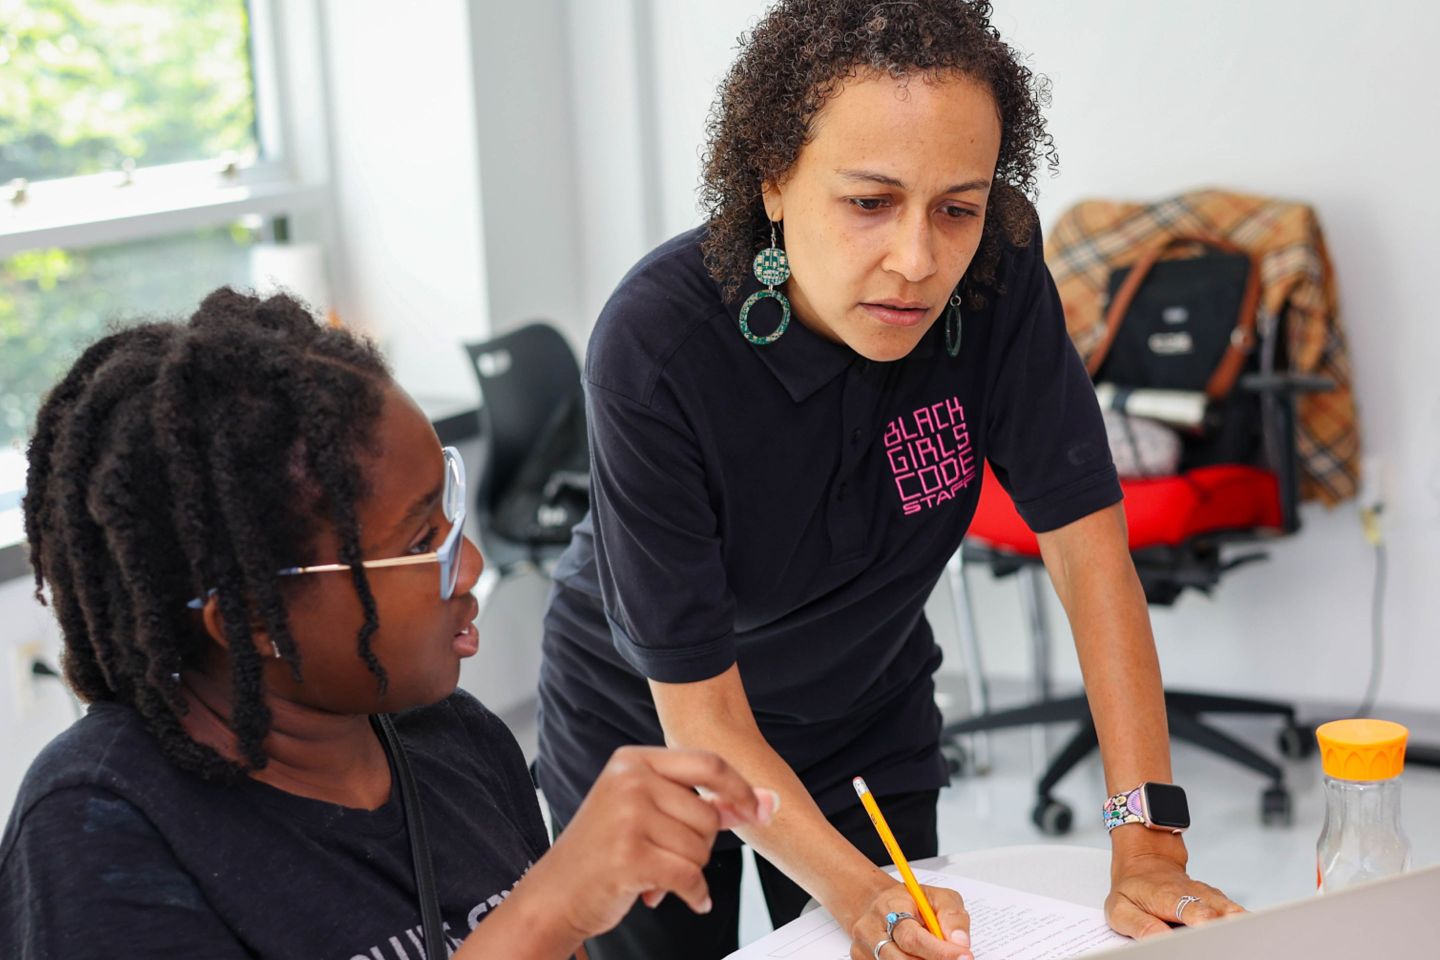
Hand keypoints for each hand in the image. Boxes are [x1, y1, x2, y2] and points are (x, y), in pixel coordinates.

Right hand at [538, 746, 776, 941]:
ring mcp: (627, 817)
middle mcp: (629, 781)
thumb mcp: (648, 812)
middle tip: (668, 855)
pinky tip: (681, 897)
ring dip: (690, 870)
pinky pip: (689, 877)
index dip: (739, 788)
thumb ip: (704, 802)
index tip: (756, 810)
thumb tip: (765, 802)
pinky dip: (694, 895)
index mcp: (633, 760)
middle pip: (708, 813)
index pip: (707, 763)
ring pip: (701, 848)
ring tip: (656, 870)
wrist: (555, 894)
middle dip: (700, 845)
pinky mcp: (629, 856)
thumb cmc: (603, 852)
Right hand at [847, 881, 972, 959]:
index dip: (940, 952)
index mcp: (890, 906)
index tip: (964, 957)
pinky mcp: (861, 959)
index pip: (912, 937)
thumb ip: (952, 915)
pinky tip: (922, 958)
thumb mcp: (938, 897)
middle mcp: (870, 928)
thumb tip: (960, 942)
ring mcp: (863, 948)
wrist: (882, 906)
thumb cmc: (912, 903)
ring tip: (936, 956)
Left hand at [1105, 848, 1244, 937]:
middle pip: (1222, 913)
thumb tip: (1160, 941)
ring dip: (1241, 927)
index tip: (1208, 930)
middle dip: (1228, 930)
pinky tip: (1248, 936)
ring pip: (1236, 913)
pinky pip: (1238, 917)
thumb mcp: (1121, 909)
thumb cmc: (1133, 889)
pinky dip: (1244, 926)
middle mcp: (1196, 895)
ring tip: (1244, 940)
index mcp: (1169, 897)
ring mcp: (1211, 899)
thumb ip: (1141, 926)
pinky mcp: (1221, 905)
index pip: (1192, 910)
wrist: (1146, 862)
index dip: (1204, 921)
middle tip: (1230, 942)